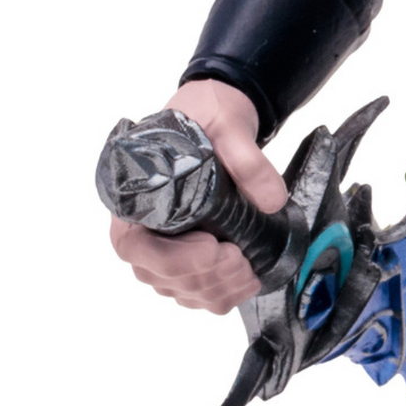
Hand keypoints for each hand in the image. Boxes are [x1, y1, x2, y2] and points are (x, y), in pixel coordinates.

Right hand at [108, 79, 287, 312]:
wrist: (217, 111)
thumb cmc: (209, 113)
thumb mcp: (228, 124)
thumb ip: (247, 158)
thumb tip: (272, 199)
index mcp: (134, 195)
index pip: (133, 246)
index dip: (171, 258)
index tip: (212, 245)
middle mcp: (140, 224)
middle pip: (157, 274)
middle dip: (204, 277)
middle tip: (242, 261)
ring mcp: (160, 241)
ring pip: (175, 288)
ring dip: (213, 290)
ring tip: (248, 271)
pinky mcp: (183, 250)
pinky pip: (190, 289)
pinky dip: (216, 294)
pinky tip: (243, 281)